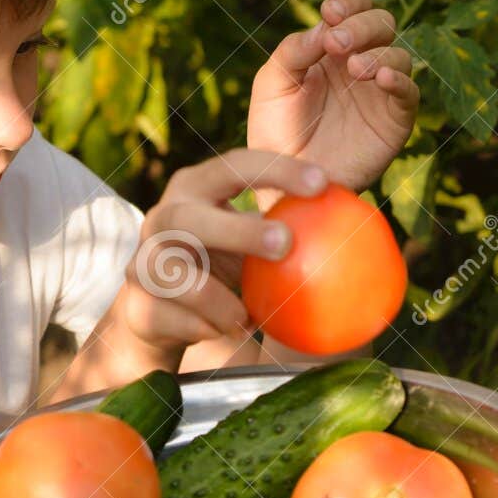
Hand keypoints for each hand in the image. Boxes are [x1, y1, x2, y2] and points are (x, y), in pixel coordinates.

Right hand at [121, 149, 327, 352]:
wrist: (158, 319)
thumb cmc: (219, 270)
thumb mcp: (250, 247)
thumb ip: (285, 235)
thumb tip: (361, 236)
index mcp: (195, 189)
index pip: (234, 166)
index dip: (276, 169)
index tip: (322, 184)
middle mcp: (162, 218)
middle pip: (188, 217)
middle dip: (237, 230)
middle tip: (285, 246)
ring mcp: (142, 262)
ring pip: (175, 276)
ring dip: (219, 300)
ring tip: (247, 317)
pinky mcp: (136, 305)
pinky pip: (172, 318)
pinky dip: (204, 328)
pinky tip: (223, 332)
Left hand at [247, 0, 418, 192]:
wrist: (285, 182)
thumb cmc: (275, 131)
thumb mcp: (272, 85)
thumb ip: (294, 51)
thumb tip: (326, 26)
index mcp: (331, 49)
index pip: (354, 8)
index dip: (349, 2)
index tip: (330, 13)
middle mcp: (359, 64)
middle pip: (381, 23)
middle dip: (362, 25)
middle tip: (337, 42)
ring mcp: (379, 92)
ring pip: (398, 55)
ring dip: (378, 53)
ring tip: (354, 69)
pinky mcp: (394, 120)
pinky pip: (409, 92)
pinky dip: (398, 80)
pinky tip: (379, 79)